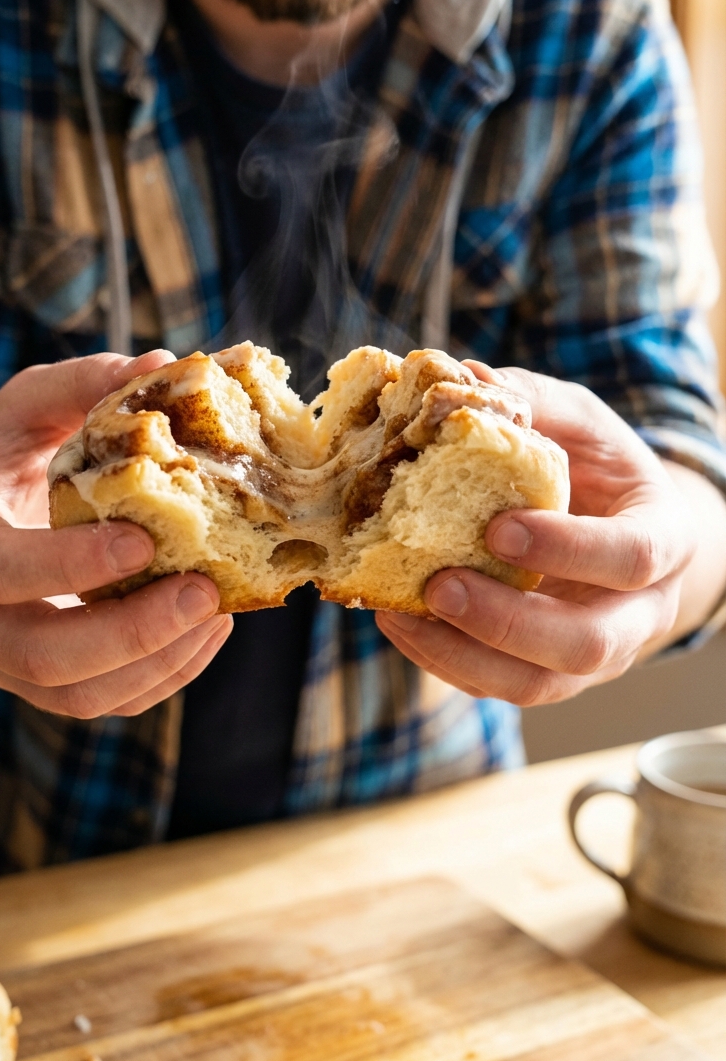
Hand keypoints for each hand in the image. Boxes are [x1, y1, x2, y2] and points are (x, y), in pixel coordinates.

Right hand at [0, 352, 232, 717]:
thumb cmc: (5, 458)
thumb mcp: (28, 407)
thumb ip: (84, 384)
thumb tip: (161, 364)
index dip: (66, 565)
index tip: (144, 539)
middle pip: (37, 654)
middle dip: (130, 632)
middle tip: (205, 591)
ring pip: (74, 696)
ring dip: (156, 662)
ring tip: (217, 612)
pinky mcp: (42, 683)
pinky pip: (102, 703)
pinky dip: (162, 676)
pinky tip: (206, 631)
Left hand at [377, 365, 699, 705]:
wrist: (625, 533)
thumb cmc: (602, 471)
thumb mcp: (582, 424)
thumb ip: (534, 401)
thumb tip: (463, 374)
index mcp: (662, 541)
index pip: (632, 558)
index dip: (569, 549)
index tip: (499, 527)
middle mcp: (636, 613)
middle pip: (587, 645)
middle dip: (507, 622)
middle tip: (438, 585)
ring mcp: (592, 655)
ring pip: (536, 684)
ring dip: (462, 654)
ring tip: (398, 611)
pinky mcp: (546, 672)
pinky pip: (497, 686)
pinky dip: (442, 660)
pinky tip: (397, 620)